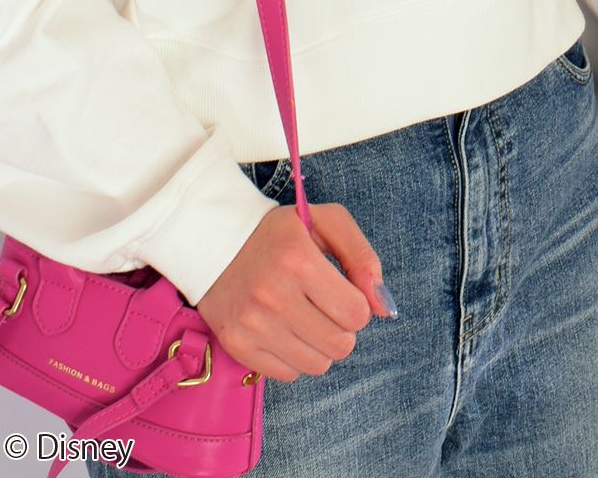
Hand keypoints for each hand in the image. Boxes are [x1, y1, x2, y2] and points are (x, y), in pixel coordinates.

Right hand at [197, 204, 388, 381]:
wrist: (214, 242)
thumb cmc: (281, 233)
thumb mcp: (328, 223)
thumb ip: (363, 258)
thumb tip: (383, 306)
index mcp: (299, 260)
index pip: (356, 313)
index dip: (359, 305)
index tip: (344, 291)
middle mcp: (273, 295)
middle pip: (340, 344)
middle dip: (343, 328)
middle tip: (327, 307)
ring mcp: (251, 324)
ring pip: (317, 364)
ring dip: (321, 345)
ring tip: (306, 318)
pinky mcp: (236, 345)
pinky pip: (288, 374)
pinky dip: (295, 357)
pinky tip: (285, 329)